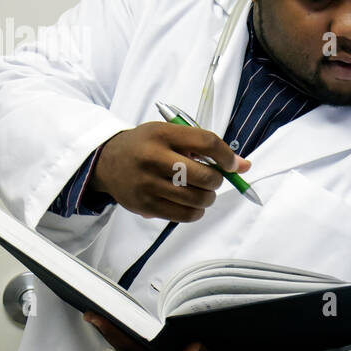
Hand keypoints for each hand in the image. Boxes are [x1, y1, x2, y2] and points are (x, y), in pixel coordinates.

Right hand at [89, 122, 250, 221]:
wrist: (106, 161)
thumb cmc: (147, 146)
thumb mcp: (170, 135)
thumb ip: (205, 147)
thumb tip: (245, 166)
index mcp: (162, 134)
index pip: (206, 142)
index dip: (227, 156)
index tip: (233, 164)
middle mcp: (153, 158)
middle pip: (204, 176)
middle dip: (217, 181)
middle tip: (212, 180)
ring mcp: (147, 183)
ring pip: (197, 199)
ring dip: (208, 198)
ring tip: (202, 192)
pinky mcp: (144, 205)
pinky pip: (184, 215)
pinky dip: (196, 212)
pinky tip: (192, 204)